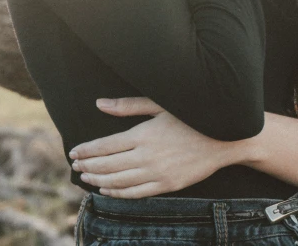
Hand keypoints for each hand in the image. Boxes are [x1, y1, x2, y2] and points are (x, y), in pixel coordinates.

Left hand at [68, 97, 240, 197]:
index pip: (106, 146)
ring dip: (98, 180)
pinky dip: (117, 193)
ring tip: (86, 177)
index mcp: (144, 134)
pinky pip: (135, 194)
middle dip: (88, 165)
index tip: (74, 152)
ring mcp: (157, 174)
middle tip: (76, 166)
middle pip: (108, 165)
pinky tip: (106, 190)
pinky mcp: (167, 186)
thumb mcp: (160, 104)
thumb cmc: (191, 114)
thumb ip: (129, 106)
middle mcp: (147, 157)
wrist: (224, 137)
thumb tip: (100, 103)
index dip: (87, 150)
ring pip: (118, 182)